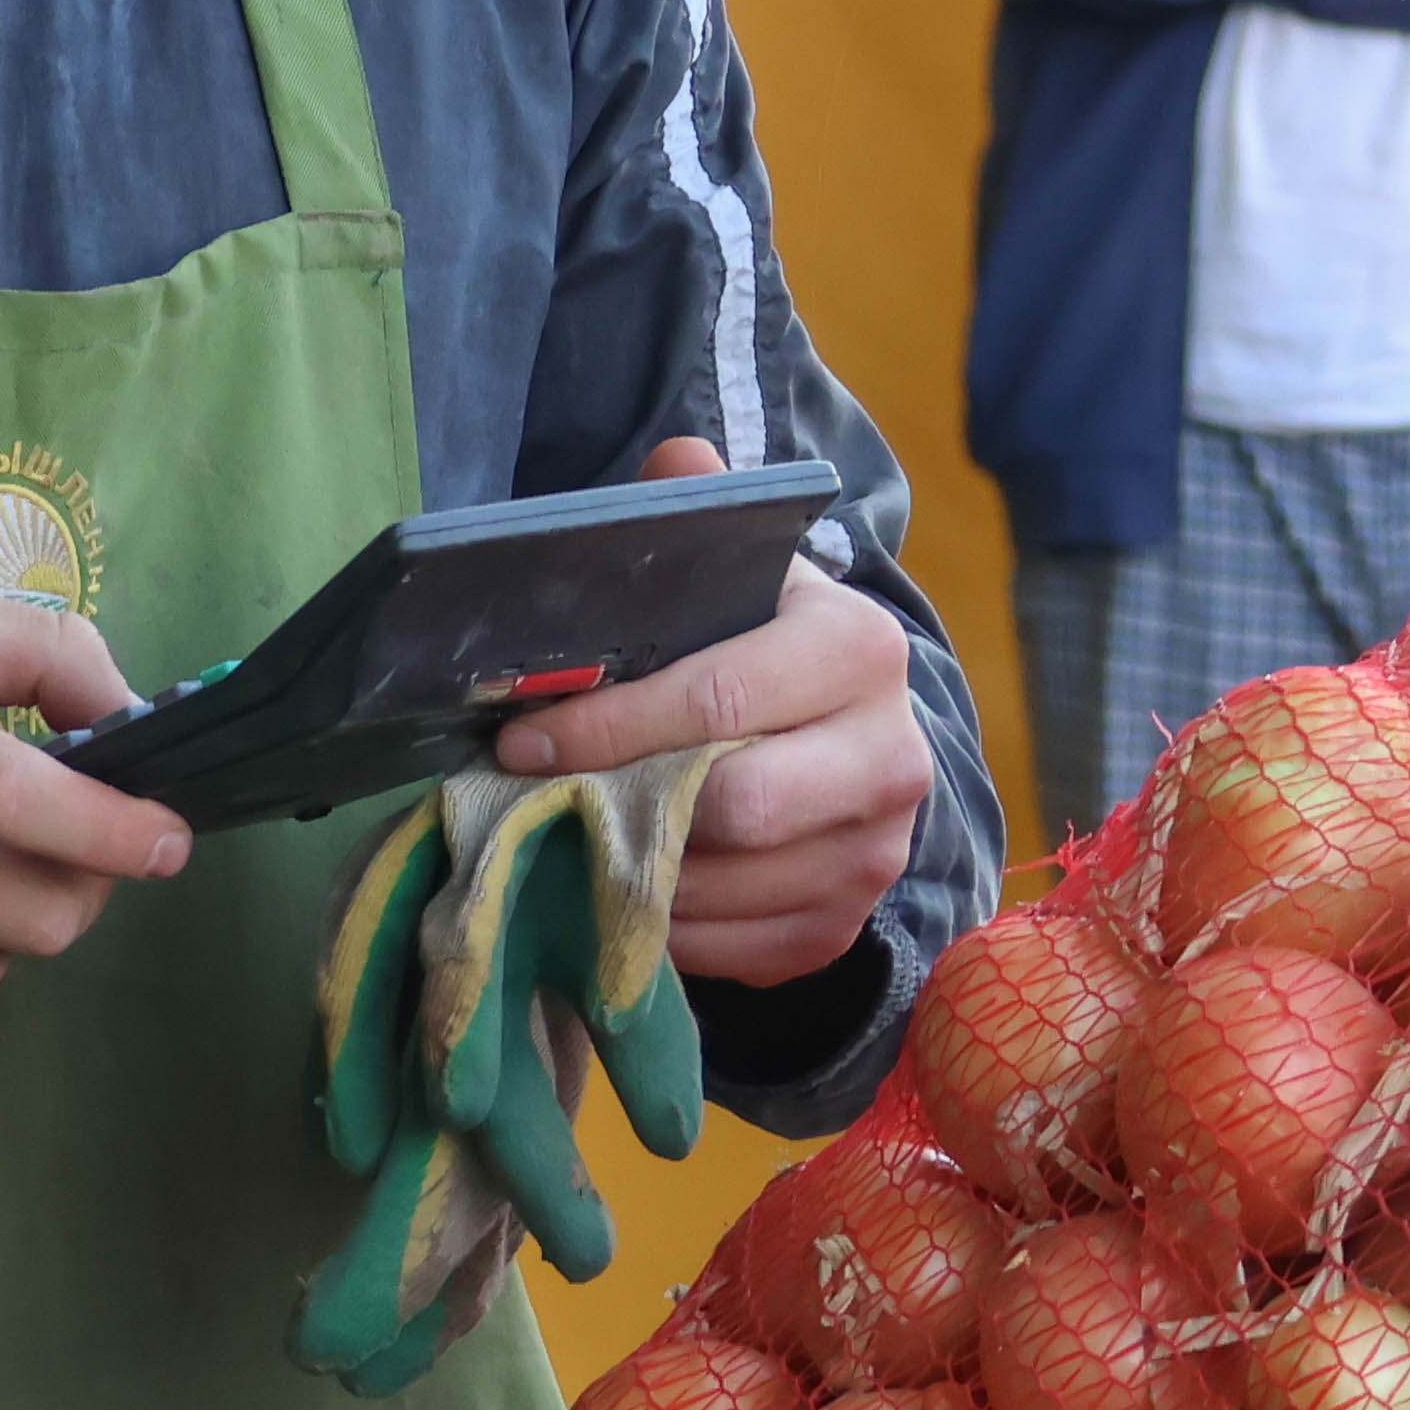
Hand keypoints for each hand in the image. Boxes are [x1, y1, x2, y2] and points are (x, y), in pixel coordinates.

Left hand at [483, 439, 931, 989]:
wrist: (853, 739)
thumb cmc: (766, 646)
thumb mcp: (742, 573)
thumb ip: (702, 510)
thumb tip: (677, 460)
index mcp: (858, 652)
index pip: (717, 701)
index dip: (606, 725)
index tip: (519, 737)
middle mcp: (890, 758)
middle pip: (732, 808)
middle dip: (618, 804)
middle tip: (533, 796)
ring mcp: (874, 856)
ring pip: (720, 888)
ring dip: (626, 872)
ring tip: (563, 839)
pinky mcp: (841, 928)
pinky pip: (727, 949)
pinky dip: (656, 925)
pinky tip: (616, 883)